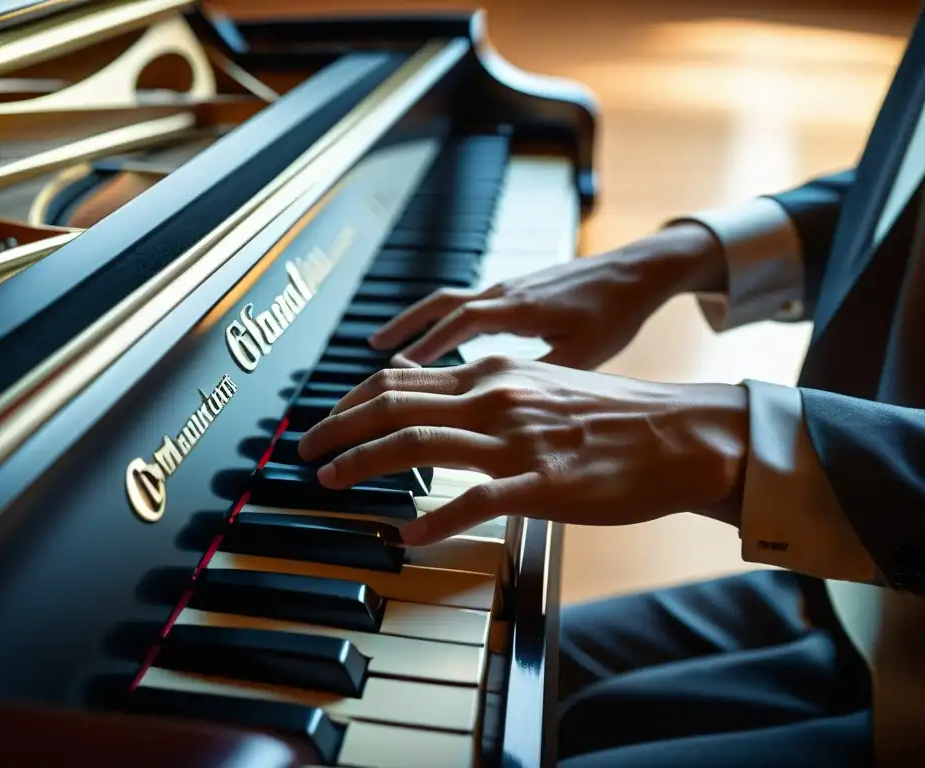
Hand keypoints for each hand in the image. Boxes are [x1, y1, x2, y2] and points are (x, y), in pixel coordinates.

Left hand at [297, 356, 748, 545]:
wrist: (679, 433)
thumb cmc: (608, 413)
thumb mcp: (535, 383)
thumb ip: (478, 387)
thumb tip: (422, 388)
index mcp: (493, 375)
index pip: (400, 380)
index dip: (351, 402)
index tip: (325, 423)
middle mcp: (495, 398)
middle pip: (394, 406)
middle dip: (338, 428)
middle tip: (305, 451)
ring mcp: (517, 442)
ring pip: (419, 444)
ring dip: (364, 463)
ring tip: (331, 480)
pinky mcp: (543, 484)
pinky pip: (475, 502)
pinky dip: (433, 522)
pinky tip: (407, 538)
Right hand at [369, 223, 724, 368]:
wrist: (638, 270)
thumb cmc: (616, 312)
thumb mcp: (585, 352)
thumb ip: (543, 375)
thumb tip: (508, 409)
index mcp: (520, 307)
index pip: (457, 323)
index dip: (424, 347)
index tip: (395, 373)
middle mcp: (505, 292)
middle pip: (439, 307)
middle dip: (401, 331)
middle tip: (371, 353)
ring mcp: (507, 288)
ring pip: (446, 302)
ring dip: (412, 323)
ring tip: (381, 347)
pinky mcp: (514, 291)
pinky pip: (463, 304)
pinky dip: (438, 322)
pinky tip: (434, 342)